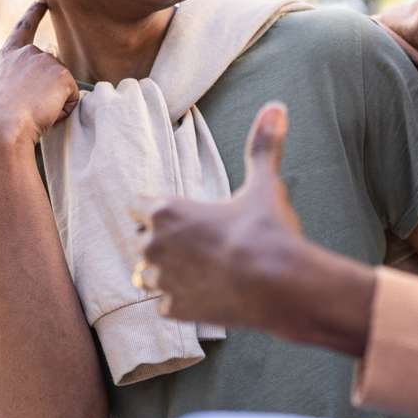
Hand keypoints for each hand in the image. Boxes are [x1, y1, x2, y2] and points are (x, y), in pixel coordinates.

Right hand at [0, 0, 80, 152]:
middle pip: (51, 71)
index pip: (22, 30)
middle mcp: (27, 53)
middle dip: (48, 92)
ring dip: (54, 104)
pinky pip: (72, 99)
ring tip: (34, 114)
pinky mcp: (62, 76)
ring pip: (63, 87)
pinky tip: (46, 115)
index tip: (44, 1)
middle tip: (29, 110)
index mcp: (6, 58)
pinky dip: (63, 111)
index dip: (34, 14)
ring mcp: (46, 62)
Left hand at [140, 103, 304, 329]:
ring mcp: (162, 281)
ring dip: (165, 273)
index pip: (137, 205)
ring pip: (146, 276)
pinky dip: (180, 302)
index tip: (175, 212)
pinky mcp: (175, 311)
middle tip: (195, 243)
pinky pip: (164, 306)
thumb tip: (276, 107)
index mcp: (166, 211)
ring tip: (198, 271)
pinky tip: (205, 296)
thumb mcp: (264, 184)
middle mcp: (154, 246)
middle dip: (161, 241)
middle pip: (141, 240)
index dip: (154, 208)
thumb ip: (262, 145)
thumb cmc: (267, 230)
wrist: (280, 284)